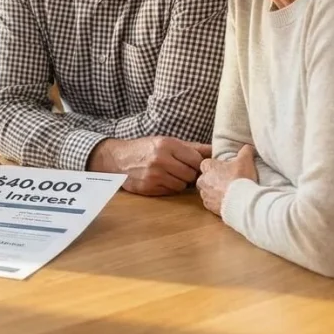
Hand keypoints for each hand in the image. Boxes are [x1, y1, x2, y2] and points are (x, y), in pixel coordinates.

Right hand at [88, 136, 211, 195]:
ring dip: (180, 182)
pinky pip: (171, 192)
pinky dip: (170, 187)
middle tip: (181, 169)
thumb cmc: (146, 149)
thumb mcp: (167, 142)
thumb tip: (215, 150)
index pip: (196, 159)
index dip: (197, 163)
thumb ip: (192, 147)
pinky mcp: (149, 188)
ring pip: (182, 185)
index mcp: (167, 145)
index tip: (193, 163)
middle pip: (191, 174)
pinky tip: (162, 180)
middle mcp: (161, 159)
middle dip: (189, 174)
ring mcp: (154, 175)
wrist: (118, 159)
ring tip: (170, 174)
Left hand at [196, 144, 257, 215]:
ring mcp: (205, 194)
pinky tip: (228, 201)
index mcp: (208, 167)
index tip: (225, 169)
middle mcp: (202, 180)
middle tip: (228, 181)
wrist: (241, 202)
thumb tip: (247, 147)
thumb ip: (245, 151)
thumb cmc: (241, 178)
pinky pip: (211, 203)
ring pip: (207, 191)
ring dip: (215, 191)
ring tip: (229, 192)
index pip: (207, 163)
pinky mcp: (209, 207)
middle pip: (205, 178)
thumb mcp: (246, 160)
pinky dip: (218, 202)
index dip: (216, 166)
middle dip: (214, 179)